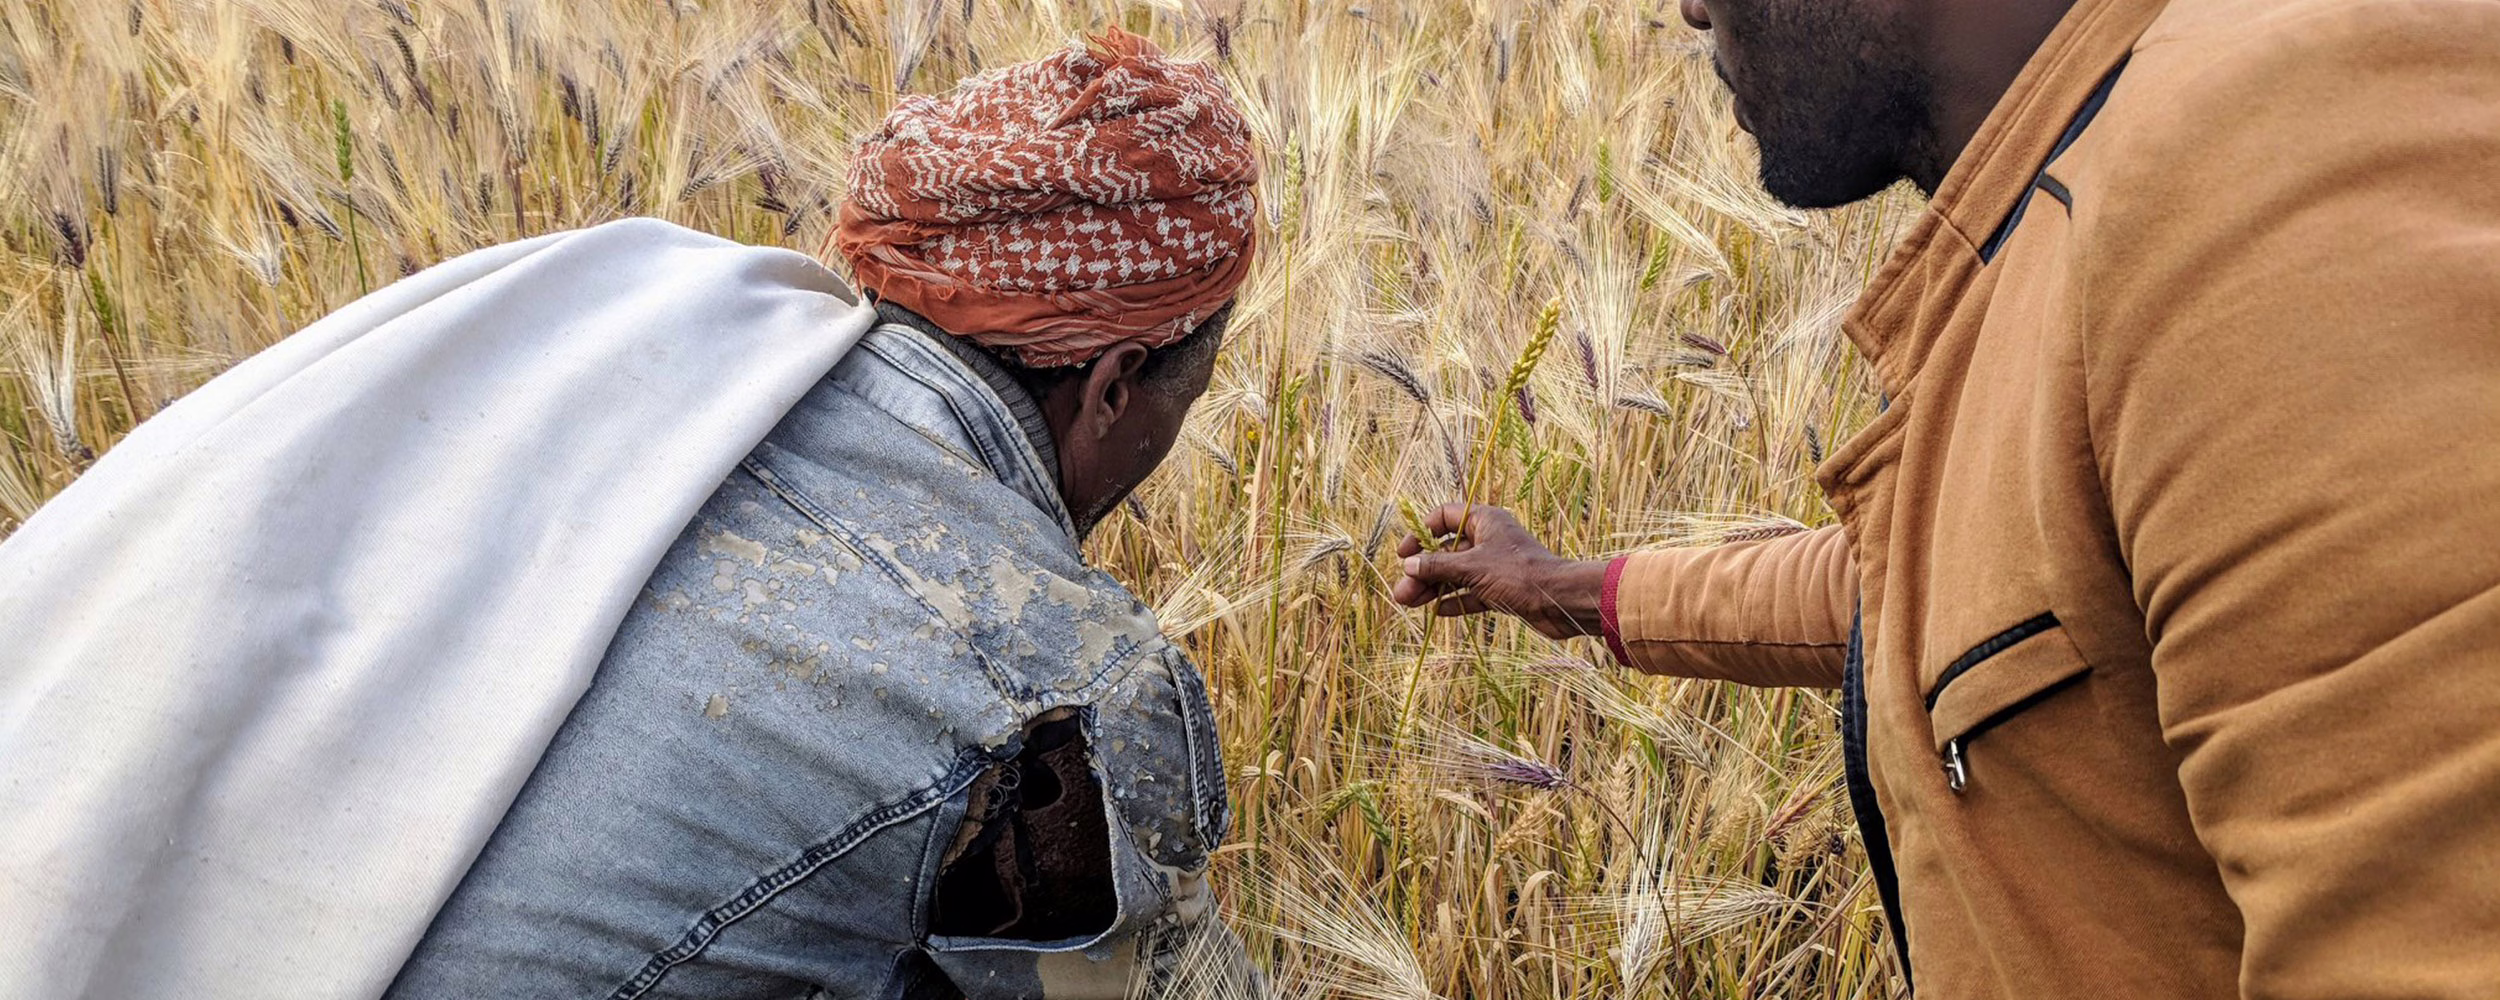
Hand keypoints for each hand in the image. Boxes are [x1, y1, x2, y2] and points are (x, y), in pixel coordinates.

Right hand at [1389, 503, 1608, 640]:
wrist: (1560, 601)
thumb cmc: (1517, 574)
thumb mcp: (1471, 567)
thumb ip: (1438, 566)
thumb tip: (1409, 566)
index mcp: (1485, 521)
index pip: (1445, 517)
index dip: (1422, 532)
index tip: (1404, 553)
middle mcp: (1489, 540)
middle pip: (1447, 551)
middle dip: (1423, 571)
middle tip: (1402, 591)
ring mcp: (1495, 566)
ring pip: (1457, 575)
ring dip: (1434, 588)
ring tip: (1409, 603)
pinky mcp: (1502, 590)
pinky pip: (1472, 593)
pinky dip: (1455, 601)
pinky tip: (1437, 612)